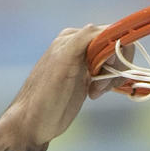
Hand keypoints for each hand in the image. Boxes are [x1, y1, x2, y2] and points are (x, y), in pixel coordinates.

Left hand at [1, 25, 128, 147]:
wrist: (34, 123)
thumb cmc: (45, 95)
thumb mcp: (64, 62)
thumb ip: (81, 41)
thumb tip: (99, 27)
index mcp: (73, 38)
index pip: (109, 33)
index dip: (115, 51)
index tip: (108, 69)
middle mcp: (80, 46)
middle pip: (115, 48)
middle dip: (114, 67)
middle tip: (100, 86)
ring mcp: (84, 63)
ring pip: (114, 63)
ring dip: (110, 79)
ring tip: (95, 92)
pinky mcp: (87, 79)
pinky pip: (108, 74)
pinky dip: (107, 85)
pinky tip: (93, 94)